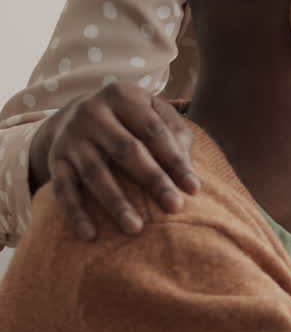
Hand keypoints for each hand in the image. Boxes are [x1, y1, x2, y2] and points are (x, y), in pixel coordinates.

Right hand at [29, 83, 197, 240]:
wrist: (77, 113)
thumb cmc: (133, 120)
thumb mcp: (154, 113)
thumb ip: (176, 136)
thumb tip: (188, 173)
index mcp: (122, 96)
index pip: (153, 131)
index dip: (175, 160)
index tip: (194, 189)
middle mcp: (92, 113)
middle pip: (126, 150)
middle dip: (152, 181)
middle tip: (174, 207)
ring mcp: (71, 137)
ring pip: (95, 173)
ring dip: (115, 202)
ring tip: (135, 228)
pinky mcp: (55, 160)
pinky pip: (63, 189)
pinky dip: (75, 213)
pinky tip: (89, 234)